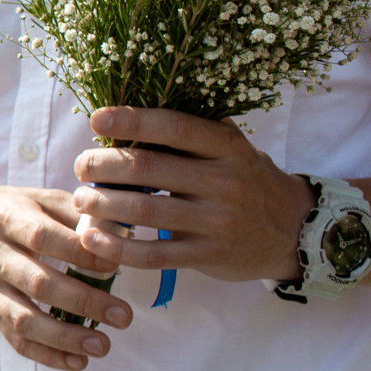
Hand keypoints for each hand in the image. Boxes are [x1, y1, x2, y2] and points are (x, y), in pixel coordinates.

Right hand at [0, 186, 122, 370]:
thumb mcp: (29, 198)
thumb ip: (70, 210)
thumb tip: (114, 230)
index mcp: (7, 220)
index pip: (44, 237)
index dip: (81, 253)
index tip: (114, 264)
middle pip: (39, 283)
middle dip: (85, 301)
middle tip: (123, 314)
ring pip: (25, 319)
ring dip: (66, 337)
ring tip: (102, 345)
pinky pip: (16, 340)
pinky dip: (47, 355)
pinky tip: (77, 362)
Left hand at [71, 107, 312, 282]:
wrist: (291, 231)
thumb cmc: (245, 180)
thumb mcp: (231, 149)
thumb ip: (191, 134)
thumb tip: (128, 114)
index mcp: (227, 147)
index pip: (173, 126)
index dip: (131, 120)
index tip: (96, 120)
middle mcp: (224, 181)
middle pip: (147, 167)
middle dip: (102, 165)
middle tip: (80, 167)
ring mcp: (217, 221)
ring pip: (144, 210)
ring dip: (100, 204)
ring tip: (79, 199)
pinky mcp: (208, 256)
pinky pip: (152, 254)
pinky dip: (116, 247)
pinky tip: (92, 239)